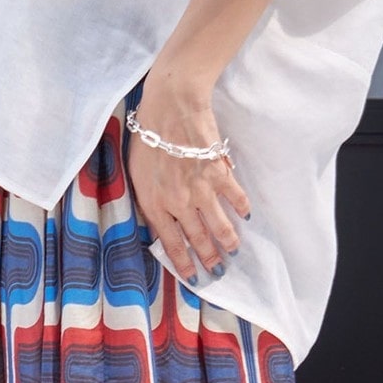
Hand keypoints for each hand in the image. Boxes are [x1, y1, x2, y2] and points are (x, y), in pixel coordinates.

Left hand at [126, 72, 251, 284]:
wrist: (169, 105)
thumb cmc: (147, 138)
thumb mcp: (136, 176)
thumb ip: (149, 202)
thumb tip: (161, 226)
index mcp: (154, 205)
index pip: (171, 243)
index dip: (183, 263)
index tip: (193, 277)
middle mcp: (178, 202)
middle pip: (197, 238)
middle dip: (209, 259)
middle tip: (217, 272)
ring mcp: (200, 188)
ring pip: (218, 225)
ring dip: (228, 242)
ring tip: (234, 252)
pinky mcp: (218, 171)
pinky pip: (234, 196)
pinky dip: (241, 208)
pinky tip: (245, 217)